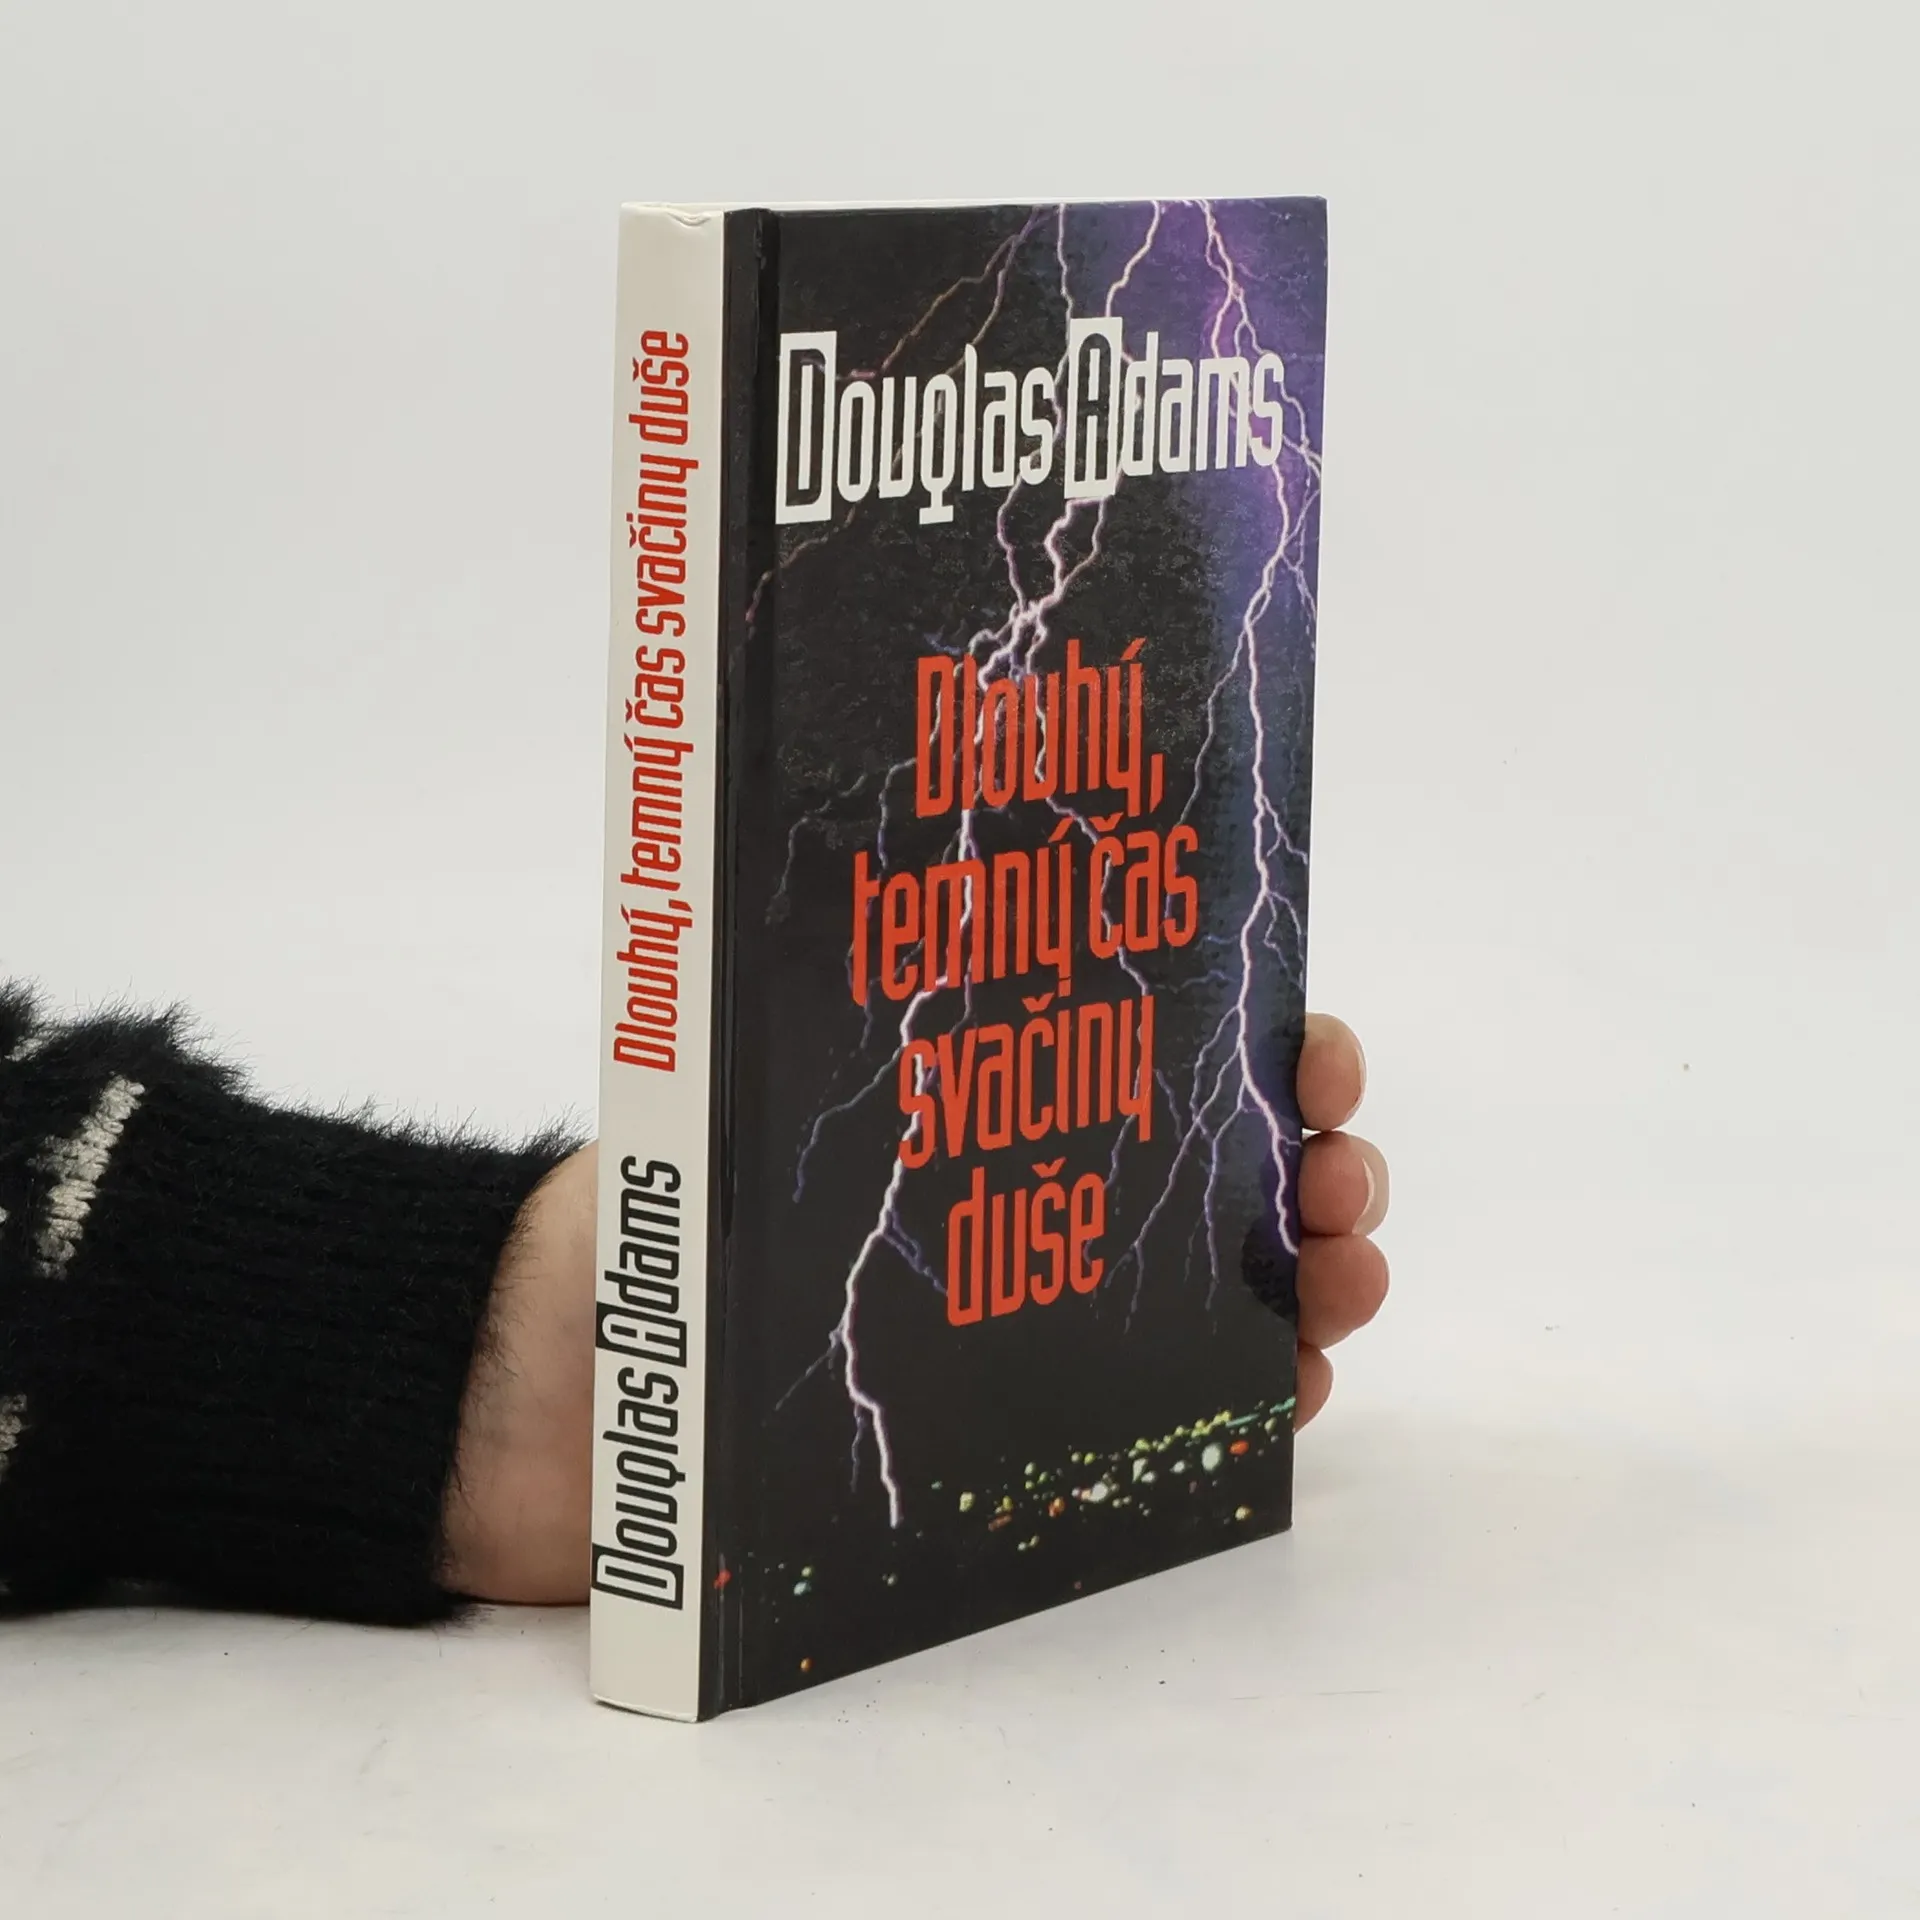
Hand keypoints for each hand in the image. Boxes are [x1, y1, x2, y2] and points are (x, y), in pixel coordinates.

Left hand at [442, 1012, 1389, 1602]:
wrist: (547, 1410)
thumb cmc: (634, 1227)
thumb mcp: (736, 1092)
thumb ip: (828, 1010)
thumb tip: (933, 872)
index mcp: (976, 1093)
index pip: (1146, 1046)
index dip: (1250, 1042)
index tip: (1307, 1052)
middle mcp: (1024, 1194)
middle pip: (1209, 1167)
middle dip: (1308, 1157)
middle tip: (1337, 1174)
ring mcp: (1032, 1318)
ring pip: (1215, 1288)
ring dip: (1310, 1273)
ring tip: (1344, 1271)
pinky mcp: (1015, 1438)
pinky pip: (1165, 1419)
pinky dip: (1248, 1401)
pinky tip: (1294, 1387)